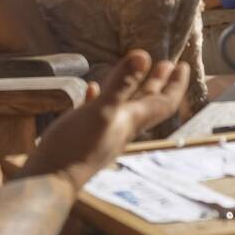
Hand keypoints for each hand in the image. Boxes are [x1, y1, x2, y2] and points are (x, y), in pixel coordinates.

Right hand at [20, 50, 189, 190]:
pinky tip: (93, 88)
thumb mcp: (102, 110)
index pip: (163, 101)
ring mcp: (103, 131)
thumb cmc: (76, 147)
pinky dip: (101, 96)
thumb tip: (144, 56)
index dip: (175, 83)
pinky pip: (98, 111)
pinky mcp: (84, 134)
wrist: (51, 178)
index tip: (183, 65)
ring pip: (125, 105)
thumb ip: (122, 84)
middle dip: (158, 82)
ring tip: (134, 70)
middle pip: (148, 102)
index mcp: (131, 120)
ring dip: (133, 86)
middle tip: (168, 64)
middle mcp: (122, 126)